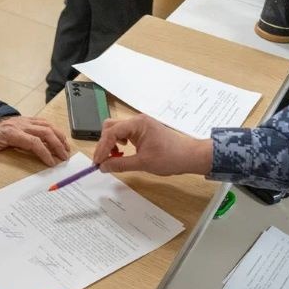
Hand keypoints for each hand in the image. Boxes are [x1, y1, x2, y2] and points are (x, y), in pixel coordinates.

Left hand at [0, 116, 70, 171]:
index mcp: (13, 133)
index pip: (33, 142)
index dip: (44, 152)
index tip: (51, 163)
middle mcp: (22, 125)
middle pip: (45, 132)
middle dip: (57, 144)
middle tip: (64, 157)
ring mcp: (26, 120)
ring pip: (48, 125)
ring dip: (59, 136)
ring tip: (67, 149)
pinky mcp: (29, 119)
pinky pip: (45, 122)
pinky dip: (55, 130)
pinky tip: (60, 139)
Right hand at [92, 114, 212, 175]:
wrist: (190, 156)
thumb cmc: (170, 158)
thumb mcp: (142, 163)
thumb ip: (120, 164)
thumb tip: (103, 167)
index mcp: (137, 124)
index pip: (111, 132)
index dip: (102, 148)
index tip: (98, 162)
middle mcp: (137, 121)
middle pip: (110, 127)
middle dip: (104, 143)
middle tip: (104, 160)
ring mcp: (140, 124)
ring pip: (116, 129)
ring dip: (111, 143)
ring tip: (115, 157)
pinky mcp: (143, 130)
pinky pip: (125, 133)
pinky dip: (119, 142)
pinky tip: (123, 152)